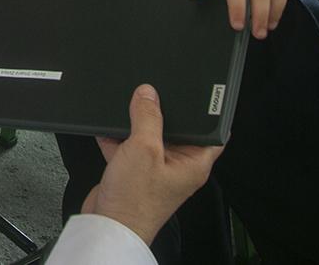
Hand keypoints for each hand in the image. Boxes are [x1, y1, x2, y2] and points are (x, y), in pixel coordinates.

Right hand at [83, 85, 223, 245]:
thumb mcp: (144, 148)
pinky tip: (108, 129)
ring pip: (149, 136)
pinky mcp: (134, 171)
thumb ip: (148, 117)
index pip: (210, 132)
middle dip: (161, 112)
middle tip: (152, 95)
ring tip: (127, 111)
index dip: (205, 112)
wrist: (108, 225)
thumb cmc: (136, 202)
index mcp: (193, 163)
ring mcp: (155, 168)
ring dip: (135, 124)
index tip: (195, 93)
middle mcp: (177, 166)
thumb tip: (148, 94)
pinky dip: (118, 137)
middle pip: (175, 129)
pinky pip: (128, 146)